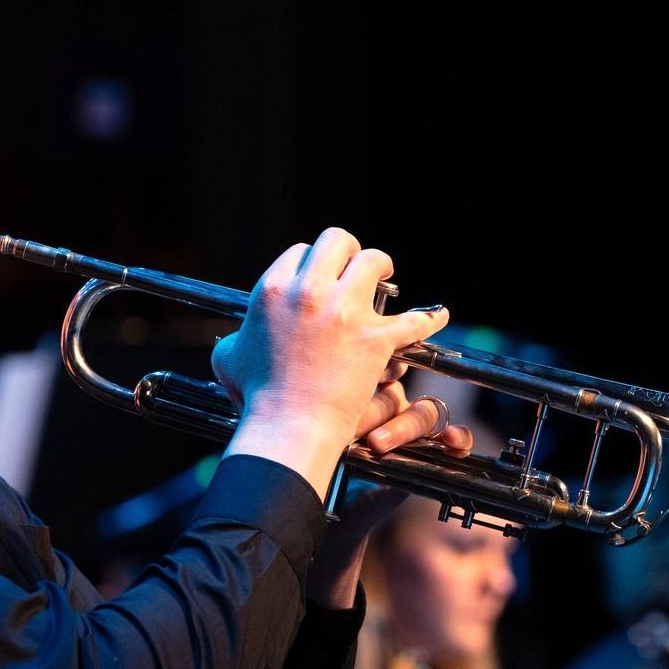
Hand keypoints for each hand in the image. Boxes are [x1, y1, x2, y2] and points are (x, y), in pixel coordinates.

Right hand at [214, 229, 448, 499]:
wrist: (288, 427)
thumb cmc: (257, 398)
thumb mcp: (229, 358)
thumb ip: (236, 337)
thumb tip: (240, 336)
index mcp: (273, 290)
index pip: (301, 252)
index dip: (313, 262)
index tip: (322, 276)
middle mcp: (309, 292)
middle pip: (338, 241)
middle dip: (349, 251)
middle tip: (355, 266)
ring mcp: (345, 313)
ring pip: (374, 261)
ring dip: (382, 267)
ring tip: (386, 277)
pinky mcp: (375, 339)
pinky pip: (415, 319)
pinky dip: (431, 318)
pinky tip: (438, 317)